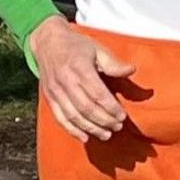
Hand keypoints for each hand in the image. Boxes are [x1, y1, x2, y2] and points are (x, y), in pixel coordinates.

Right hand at [30, 16, 134, 141]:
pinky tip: (85, 137)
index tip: (123, 116)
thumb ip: (113, 63)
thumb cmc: (76, 46)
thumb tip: (132, 70)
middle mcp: (66, 81)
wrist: (47, 41)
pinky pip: (60, 118)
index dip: (111, 108)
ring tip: (106, 135)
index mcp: (80, 68)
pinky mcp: (49, 98)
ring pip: (74, 116)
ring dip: (91, 128)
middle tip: (118, 127)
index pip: (98, 94)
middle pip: (87, 108)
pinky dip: (72, 130)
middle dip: (104, 121)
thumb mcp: (97, 49)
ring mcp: (55, 91)